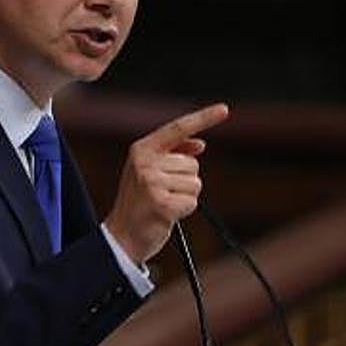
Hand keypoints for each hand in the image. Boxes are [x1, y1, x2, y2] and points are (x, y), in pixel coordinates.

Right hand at [104, 103, 228, 263]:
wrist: (122, 236)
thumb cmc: (139, 202)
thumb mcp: (149, 172)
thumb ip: (172, 154)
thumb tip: (200, 144)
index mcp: (141, 149)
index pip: (177, 128)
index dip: (203, 118)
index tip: (224, 110)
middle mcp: (145, 162)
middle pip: (192, 164)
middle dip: (185, 181)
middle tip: (163, 194)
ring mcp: (152, 183)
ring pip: (194, 184)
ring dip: (185, 197)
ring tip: (164, 203)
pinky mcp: (161, 204)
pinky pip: (192, 202)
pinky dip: (184, 211)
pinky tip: (167, 215)